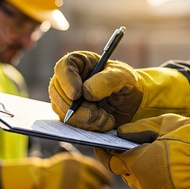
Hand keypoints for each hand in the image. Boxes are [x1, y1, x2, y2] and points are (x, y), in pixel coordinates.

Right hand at [0, 152, 113, 188]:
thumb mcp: (70, 160)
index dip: (107, 179)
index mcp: (81, 164)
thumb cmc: (56, 168)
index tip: (110, 184)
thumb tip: (105, 180)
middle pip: (98, 187)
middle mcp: (80, 176)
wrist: (39, 178)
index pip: (101, 173)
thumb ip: (87, 167)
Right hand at [49, 51, 189, 131]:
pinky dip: (89, 126)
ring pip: (63, 111)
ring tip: (105, 117)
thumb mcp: (122, 76)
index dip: (67, 81)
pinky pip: (73, 124)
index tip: (77, 94)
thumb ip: (106, 80)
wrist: (132, 100)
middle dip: (76, 107)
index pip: (63, 68)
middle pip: (57, 93)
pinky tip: (105, 122)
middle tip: (95, 113)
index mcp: (78, 62)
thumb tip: (86, 92)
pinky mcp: (73, 114)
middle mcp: (68, 80)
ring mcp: (67, 98)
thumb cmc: (125, 81)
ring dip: (84, 119)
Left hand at [94, 114, 189, 188]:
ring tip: (164, 162)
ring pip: (145, 187)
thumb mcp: (165, 124)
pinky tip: (176, 176)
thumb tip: (123, 132)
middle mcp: (144, 186)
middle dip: (131, 163)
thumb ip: (139, 128)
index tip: (104, 146)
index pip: (111, 161)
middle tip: (141, 150)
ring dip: (149, 176)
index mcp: (137, 164)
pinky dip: (164, 188)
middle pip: (128, 174)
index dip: (106, 153)